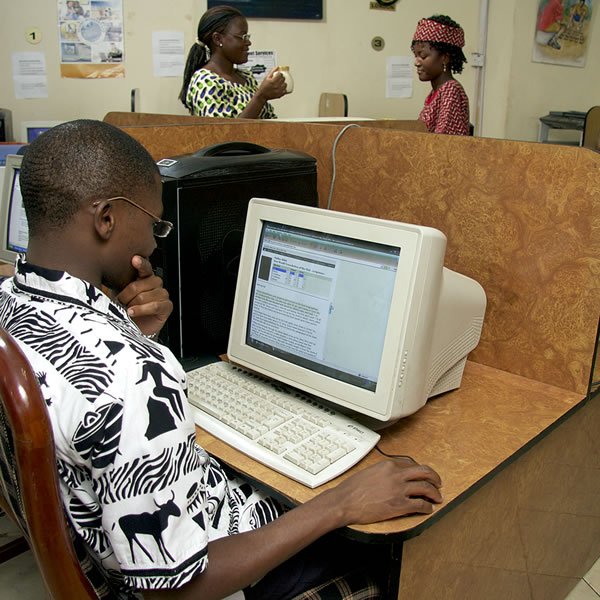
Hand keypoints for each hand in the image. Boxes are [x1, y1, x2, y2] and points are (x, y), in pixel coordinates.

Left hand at [117, 255, 172, 336]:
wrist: (133, 328)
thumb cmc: (126, 309)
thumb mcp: (119, 293)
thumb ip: (120, 282)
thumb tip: (109, 272)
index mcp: (145, 277)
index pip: (145, 267)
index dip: (141, 263)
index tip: (134, 259)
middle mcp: (155, 284)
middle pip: (140, 284)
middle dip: (127, 295)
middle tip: (120, 302)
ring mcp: (163, 294)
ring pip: (145, 296)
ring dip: (133, 304)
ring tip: (126, 310)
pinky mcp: (167, 306)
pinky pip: (155, 306)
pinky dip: (142, 310)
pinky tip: (133, 312)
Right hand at [256, 67, 286, 99]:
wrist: (262, 95)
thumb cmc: (264, 86)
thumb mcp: (266, 77)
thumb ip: (272, 71)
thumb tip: (277, 67)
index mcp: (273, 81)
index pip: (280, 75)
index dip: (280, 74)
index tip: (279, 74)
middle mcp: (276, 86)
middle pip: (283, 79)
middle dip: (282, 77)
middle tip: (280, 78)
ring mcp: (278, 91)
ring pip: (285, 84)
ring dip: (284, 83)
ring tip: (281, 83)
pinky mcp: (280, 95)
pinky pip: (285, 90)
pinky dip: (284, 89)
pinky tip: (282, 87)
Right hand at [324, 459, 442, 525]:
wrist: (345, 502)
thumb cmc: (352, 489)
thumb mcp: (369, 472)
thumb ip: (384, 472)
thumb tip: (392, 477)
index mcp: (388, 465)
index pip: (412, 464)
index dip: (421, 471)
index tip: (423, 476)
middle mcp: (396, 475)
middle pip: (424, 472)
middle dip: (435, 478)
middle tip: (438, 483)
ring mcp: (399, 490)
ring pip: (425, 487)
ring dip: (435, 493)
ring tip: (437, 497)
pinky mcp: (399, 505)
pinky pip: (420, 505)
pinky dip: (427, 507)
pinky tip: (428, 509)